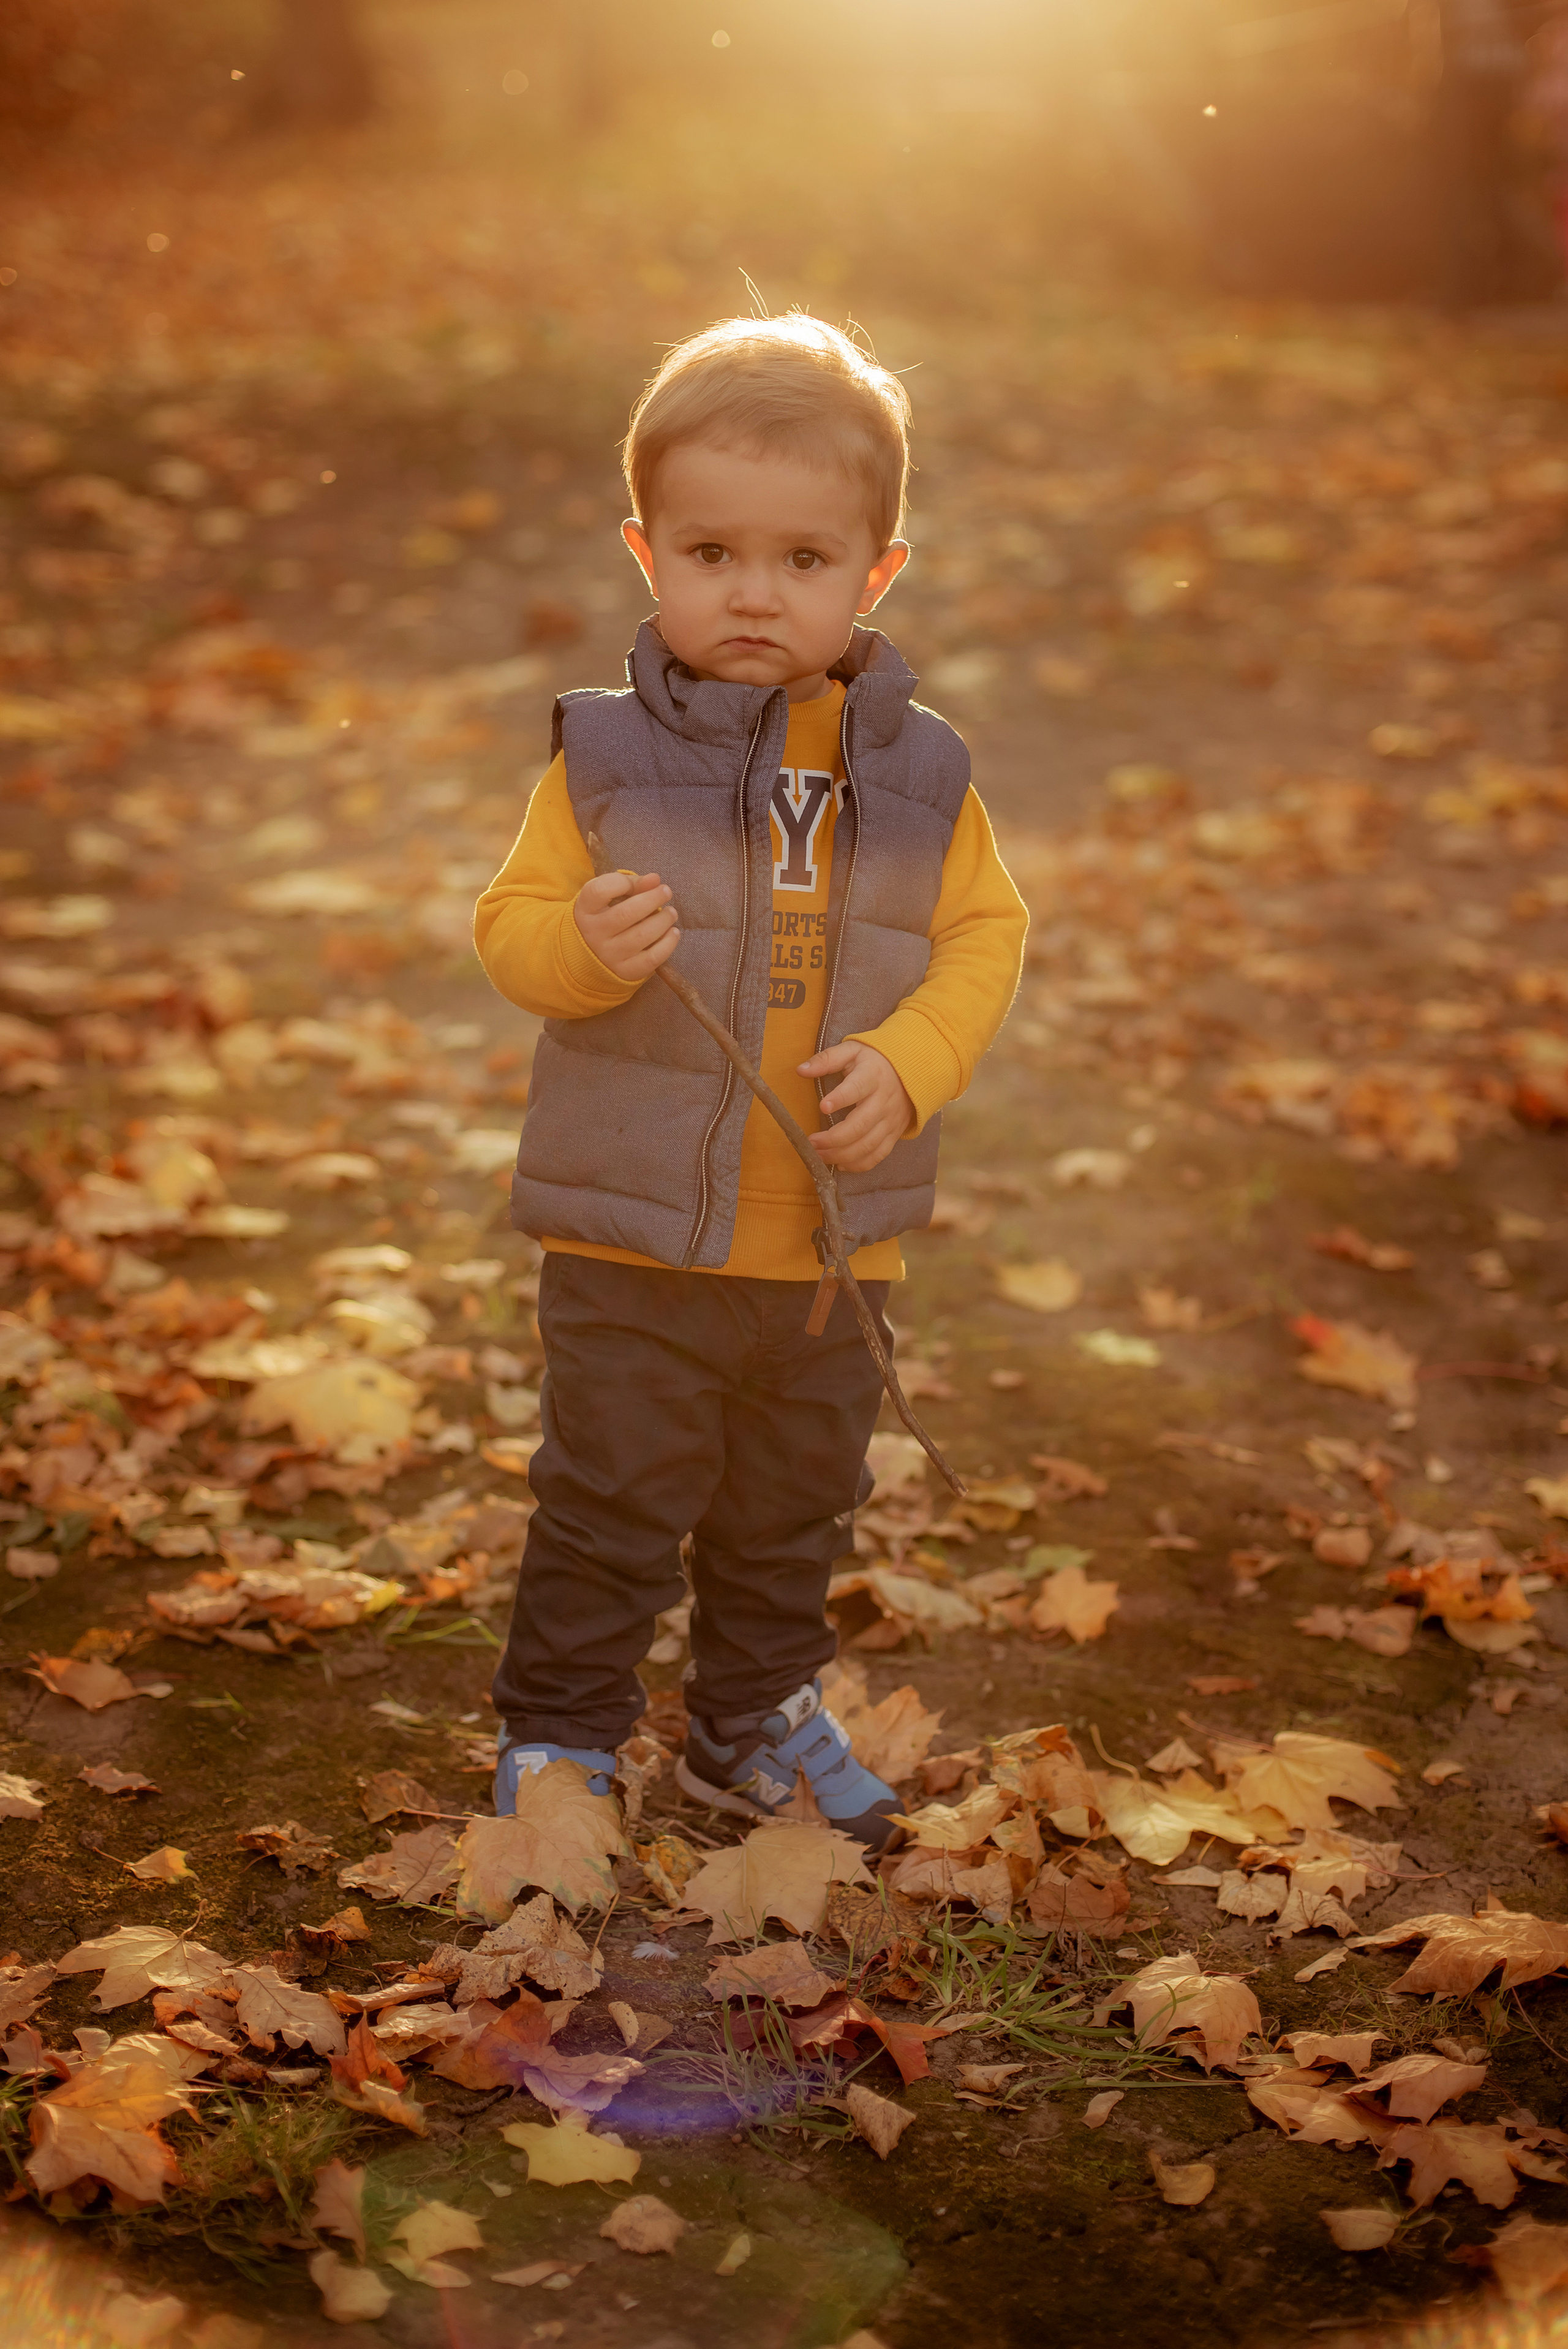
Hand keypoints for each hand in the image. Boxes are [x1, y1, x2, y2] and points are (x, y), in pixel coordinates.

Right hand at [573, 868, 679, 982]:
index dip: (624, 882)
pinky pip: (651, 959)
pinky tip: (673, 933)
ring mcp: (608, 955)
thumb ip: (630, 884)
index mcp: (586, 909)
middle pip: (626, 913)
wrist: (591, 955)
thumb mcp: (608, 897)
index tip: (642, 881)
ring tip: (671, 913)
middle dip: (653, 899)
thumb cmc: (605, 917)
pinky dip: (668, 944)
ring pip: (642, 935)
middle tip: (666, 892)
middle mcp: (594, 933)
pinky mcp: (625, 970)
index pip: (599, 890)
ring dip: (663, 921)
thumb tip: (655, 880)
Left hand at [798, 1041, 913, 1172]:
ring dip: (841, 1155)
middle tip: (811, 1142)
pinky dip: (859, 1164)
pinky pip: (878, 1155)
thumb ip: (827, 1059)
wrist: (913, 1071)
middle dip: (833, 1138)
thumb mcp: (853, 1050)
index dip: (840, 1098)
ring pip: (867, 1145)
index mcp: (872, 1075)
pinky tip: (840, 1164)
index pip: (857, 1088)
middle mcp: (883, 1100)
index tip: (823, 1106)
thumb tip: (800, 1070)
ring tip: (819, 1155)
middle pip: (860, 1125)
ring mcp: (890, 1120)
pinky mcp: (894, 1134)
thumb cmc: (874, 1061)